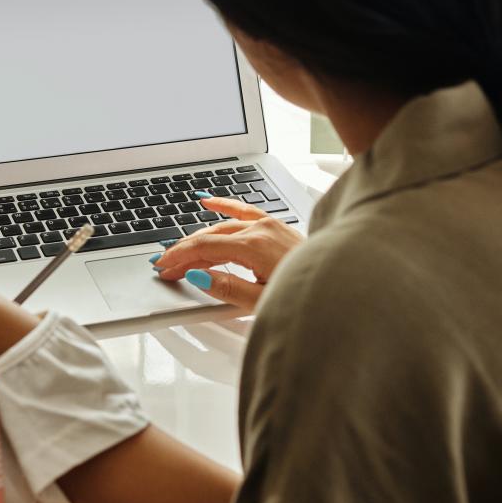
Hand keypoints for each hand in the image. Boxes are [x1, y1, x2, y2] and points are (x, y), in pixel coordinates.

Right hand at [152, 196, 303, 310]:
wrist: (338, 288)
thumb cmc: (306, 296)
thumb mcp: (261, 302)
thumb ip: (227, 288)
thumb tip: (197, 275)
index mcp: (254, 247)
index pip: (204, 247)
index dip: (180, 257)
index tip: (163, 267)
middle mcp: (261, 230)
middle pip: (210, 236)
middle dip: (185, 251)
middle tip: (166, 266)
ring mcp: (269, 225)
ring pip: (224, 225)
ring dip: (200, 237)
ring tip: (181, 250)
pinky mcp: (276, 226)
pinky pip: (244, 210)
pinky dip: (224, 206)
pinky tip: (207, 201)